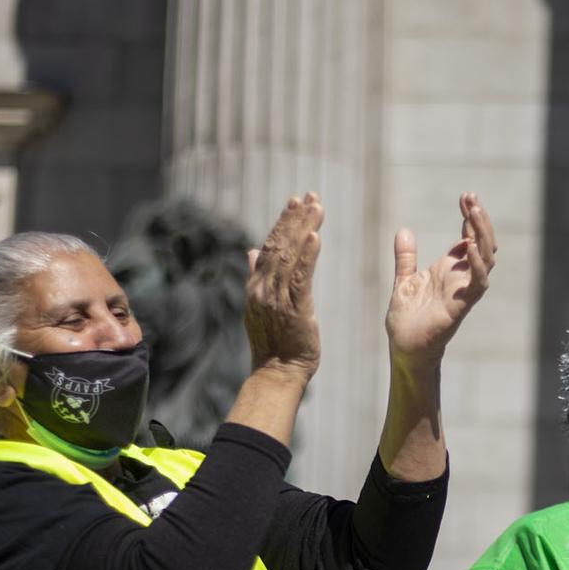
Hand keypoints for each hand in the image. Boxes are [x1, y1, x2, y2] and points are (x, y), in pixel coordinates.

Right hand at [244, 193, 324, 377]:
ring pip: (290, 256)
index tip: (295, 202)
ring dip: (304, 229)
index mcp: (255, 286)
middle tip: (310, 196)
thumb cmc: (274, 344)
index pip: (268, 246)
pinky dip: (308, 255)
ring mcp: (276, 298)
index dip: (282, 222)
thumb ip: (256, 276)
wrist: (276, 373)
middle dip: (295, 218)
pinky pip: (300, 277)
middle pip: (279, 245)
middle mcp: (262, 288)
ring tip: (317, 208)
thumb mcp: (260, 307)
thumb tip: (251, 251)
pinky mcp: (293, 308)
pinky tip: (315, 237)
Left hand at [384, 192, 495, 365]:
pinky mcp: (461, 305)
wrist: (404, 349)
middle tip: (471, 197)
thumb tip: (404, 231)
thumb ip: (406, 258)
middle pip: (482, 243)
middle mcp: (461, 278)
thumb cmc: (407, 321)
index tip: (465, 196)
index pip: (468, 237)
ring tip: (474, 211)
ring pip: (485, 258)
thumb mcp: (404, 281)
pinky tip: (466, 244)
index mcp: (449, 270)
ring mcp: (463, 291)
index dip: (470, 217)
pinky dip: (476, 264)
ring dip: (482, 234)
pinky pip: (478, 283)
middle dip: (479, 220)